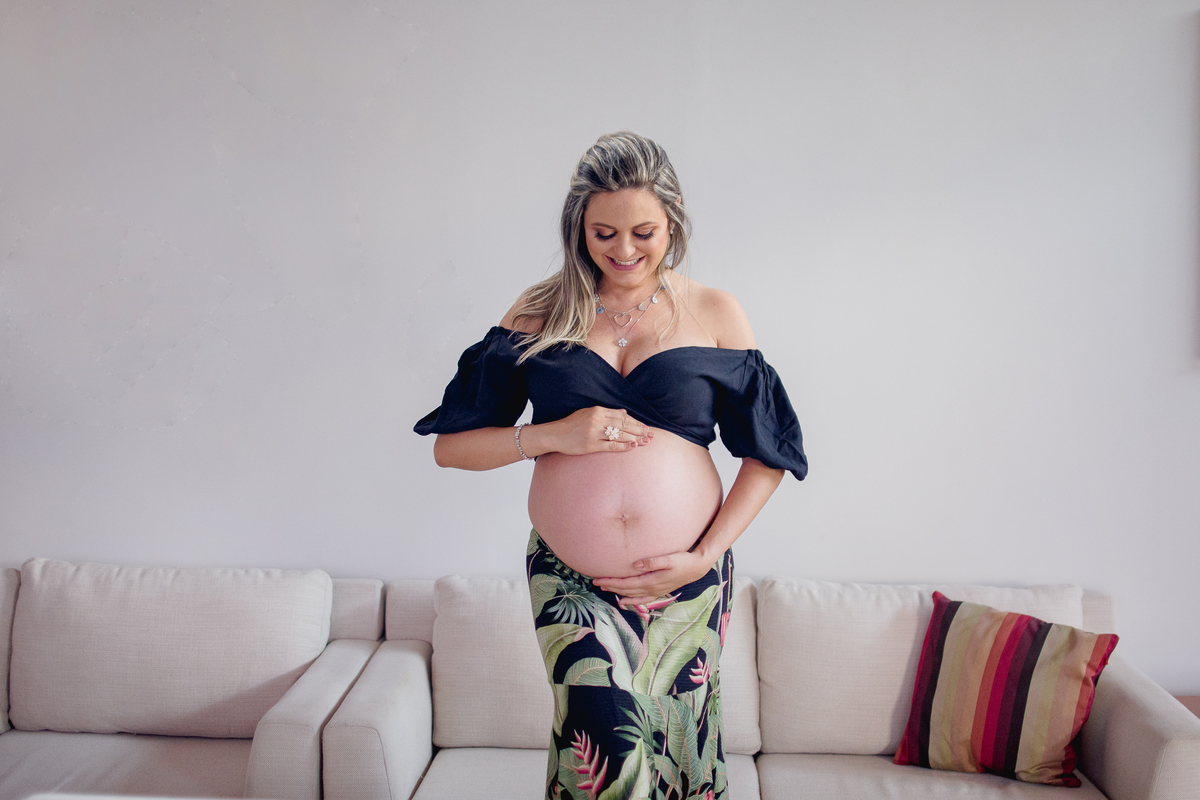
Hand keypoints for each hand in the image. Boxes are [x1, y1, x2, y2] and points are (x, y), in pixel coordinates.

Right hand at [542, 406, 652, 455]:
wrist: (555, 435)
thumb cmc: (572, 424)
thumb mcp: (588, 413)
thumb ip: (606, 412)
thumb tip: (624, 412)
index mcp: (598, 410)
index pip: (622, 416)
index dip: (635, 422)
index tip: (645, 427)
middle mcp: (597, 420)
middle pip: (624, 425)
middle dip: (639, 430)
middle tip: (650, 435)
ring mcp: (594, 433)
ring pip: (620, 435)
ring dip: (635, 438)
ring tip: (646, 442)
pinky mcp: (591, 445)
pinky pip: (611, 445)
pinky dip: (623, 446)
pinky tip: (632, 446)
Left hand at [593, 549, 711, 606]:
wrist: (697, 568)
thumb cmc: (684, 560)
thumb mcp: (670, 558)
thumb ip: (653, 562)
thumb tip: (636, 565)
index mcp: (652, 580)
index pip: (626, 583)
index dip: (611, 581)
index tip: (598, 579)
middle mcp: (652, 588)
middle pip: (626, 590)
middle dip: (610, 586)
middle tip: (595, 582)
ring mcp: (655, 591)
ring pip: (632, 594)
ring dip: (617, 592)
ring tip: (604, 589)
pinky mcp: (659, 590)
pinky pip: (641, 599)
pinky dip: (631, 601)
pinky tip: (623, 601)